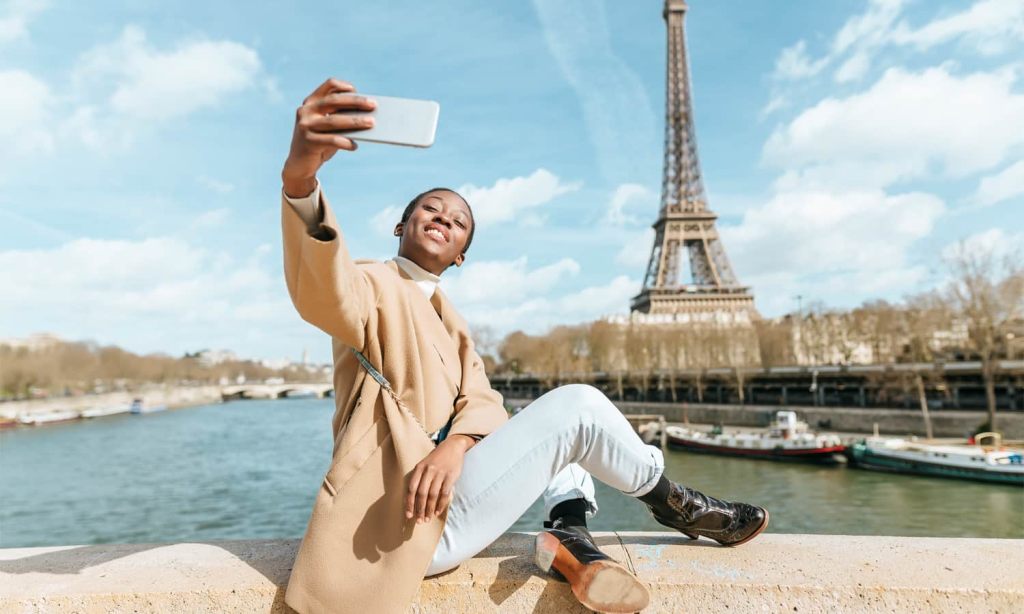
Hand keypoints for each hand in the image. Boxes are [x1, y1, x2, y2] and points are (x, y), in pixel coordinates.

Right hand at [281, 78, 376, 196]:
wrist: (300, 164)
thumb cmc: (320, 142)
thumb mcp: (329, 127)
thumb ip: (341, 118)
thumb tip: (367, 116)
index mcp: (311, 102)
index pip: (328, 86)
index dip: (343, 86)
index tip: (357, 90)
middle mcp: (306, 110)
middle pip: (333, 101)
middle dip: (355, 102)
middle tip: (373, 105)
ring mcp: (305, 125)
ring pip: (333, 120)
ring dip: (355, 121)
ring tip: (371, 123)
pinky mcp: (308, 141)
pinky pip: (331, 140)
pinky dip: (345, 142)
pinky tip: (355, 146)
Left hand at [405, 434, 475, 522]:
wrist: (452, 446)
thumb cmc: (436, 458)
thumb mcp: (424, 464)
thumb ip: (419, 478)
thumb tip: (413, 499)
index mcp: (419, 468)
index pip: (411, 488)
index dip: (409, 503)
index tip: (408, 515)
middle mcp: (428, 470)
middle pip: (422, 493)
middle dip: (419, 509)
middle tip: (419, 520)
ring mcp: (440, 473)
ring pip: (433, 495)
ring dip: (429, 509)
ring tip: (428, 518)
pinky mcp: (450, 476)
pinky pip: (444, 493)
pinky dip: (441, 504)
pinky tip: (438, 512)